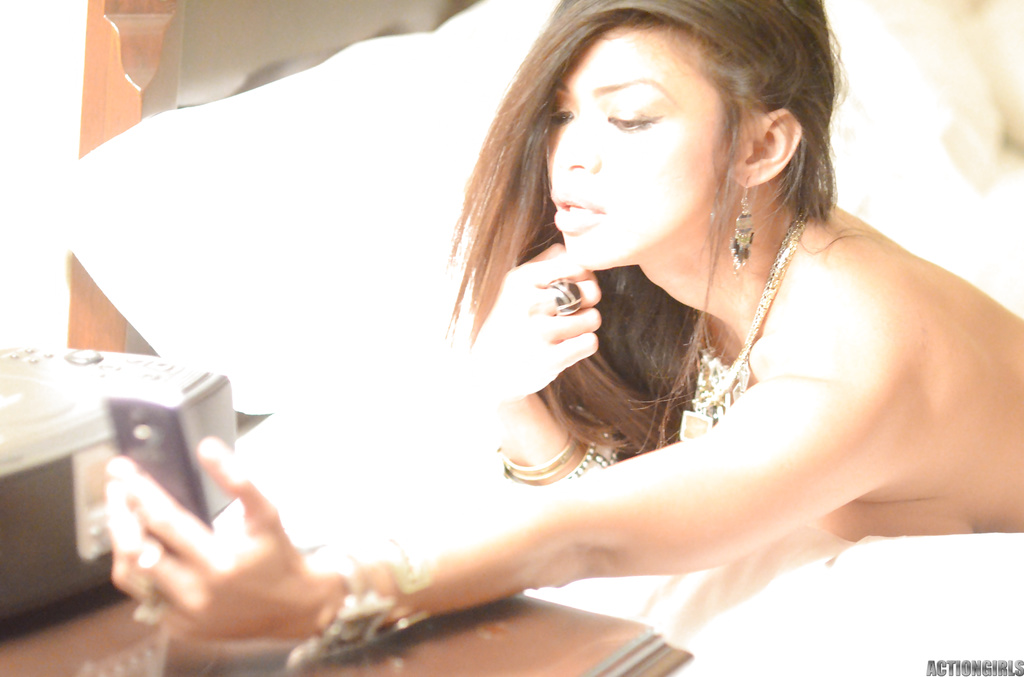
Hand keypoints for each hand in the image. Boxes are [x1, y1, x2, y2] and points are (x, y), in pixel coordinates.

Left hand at [107, 438, 337, 639]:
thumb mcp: (266, 514)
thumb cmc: (278, 557)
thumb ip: (237, 480)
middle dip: (120, 513)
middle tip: (115, 489)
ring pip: (130, 575)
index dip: (139, 491)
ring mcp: (184, 615)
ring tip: (121, 514)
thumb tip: (207, 447)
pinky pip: (144, 594)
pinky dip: (138, 567)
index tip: (124, 470)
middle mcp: (197, 593)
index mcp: (219, 564)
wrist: (292, 608)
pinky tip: (141, 545)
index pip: (165, 521)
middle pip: (136, 549)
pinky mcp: (178, 627)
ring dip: (120, 542)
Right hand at [471, 244, 601, 403]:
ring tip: (568, 329)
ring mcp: (539, 333)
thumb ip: (544, 261)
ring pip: (594, 318)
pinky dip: (584, 345)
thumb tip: (571, 245)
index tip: (575, 287)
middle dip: (588, 301)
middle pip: (592, 291)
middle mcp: (529, 303)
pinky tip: (568, 345)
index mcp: (522, 279)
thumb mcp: (514, 284)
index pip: (578, 265)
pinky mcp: (549, 360)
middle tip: (572, 311)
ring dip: (586, 325)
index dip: (585, 276)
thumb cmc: (508, 321)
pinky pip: (590, 343)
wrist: (488, 369)